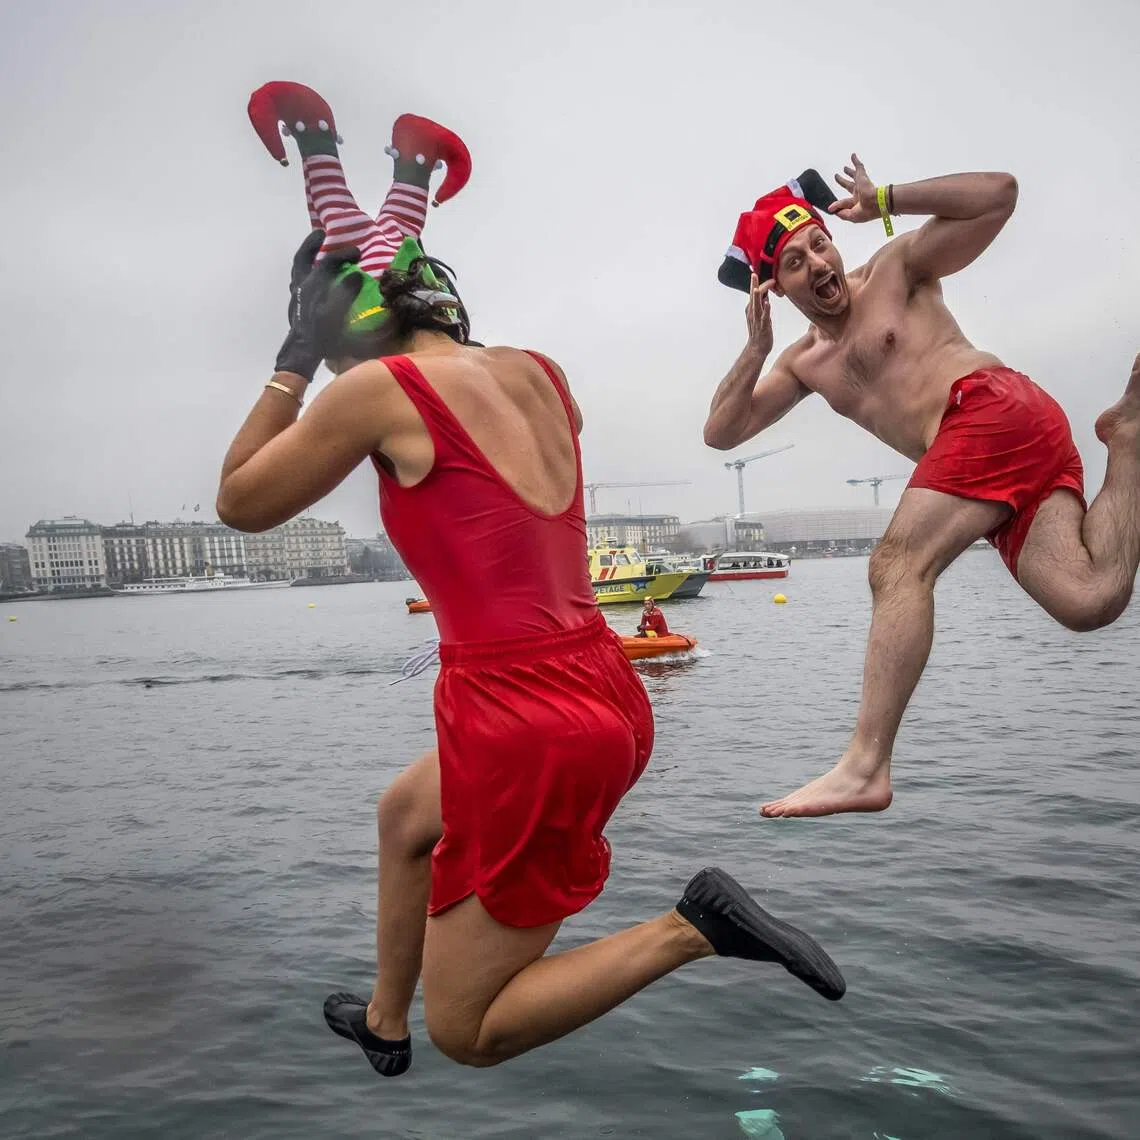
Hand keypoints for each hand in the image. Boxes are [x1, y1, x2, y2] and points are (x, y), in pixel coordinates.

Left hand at [275, 239, 364, 381]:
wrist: (302, 353)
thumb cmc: (322, 336)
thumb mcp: (338, 314)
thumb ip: (347, 292)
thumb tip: (356, 276)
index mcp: (312, 286)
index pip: (328, 262)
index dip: (344, 254)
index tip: (358, 252)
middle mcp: (301, 286)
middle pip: (303, 258)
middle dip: (312, 244)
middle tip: (321, 234)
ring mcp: (296, 295)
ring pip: (298, 269)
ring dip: (307, 257)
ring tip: (317, 251)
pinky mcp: (296, 304)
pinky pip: (299, 280)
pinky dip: (306, 272)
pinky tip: (315, 277)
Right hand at [745, 273, 774, 357]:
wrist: (757, 349)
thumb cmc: (759, 332)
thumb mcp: (760, 315)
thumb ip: (762, 305)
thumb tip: (766, 296)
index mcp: (751, 309)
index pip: (755, 293)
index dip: (758, 284)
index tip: (766, 276)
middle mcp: (752, 313)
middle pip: (753, 297)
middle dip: (753, 286)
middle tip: (753, 274)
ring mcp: (757, 320)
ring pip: (756, 306)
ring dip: (757, 297)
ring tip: (757, 288)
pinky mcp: (763, 327)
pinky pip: (764, 317)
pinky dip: (766, 310)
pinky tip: (767, 303)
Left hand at [828, 153, 878, 222]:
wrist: (877, 202)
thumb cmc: (867, 210)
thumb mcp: (852, 216)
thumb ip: (842, 213)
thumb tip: (832, 210)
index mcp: (857, 203)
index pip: (844, 202)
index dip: (837, 205)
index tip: (830, 208)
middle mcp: (859, 193)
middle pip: (848, 186)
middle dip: (842, 182)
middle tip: (837, 176)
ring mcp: (861, 184)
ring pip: (853, 175)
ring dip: (849, 171)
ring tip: (844, 168)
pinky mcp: (862, 177)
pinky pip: (859, 166)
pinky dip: (855, 161)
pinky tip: (853, 155)